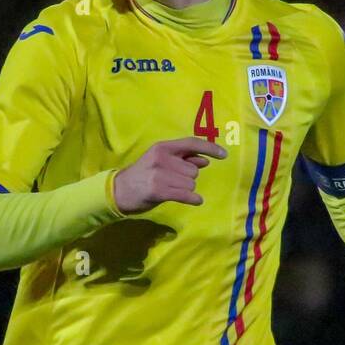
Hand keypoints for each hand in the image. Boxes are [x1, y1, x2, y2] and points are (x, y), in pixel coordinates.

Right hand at [112, 137, 227, 213]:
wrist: (119, 190)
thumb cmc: (143, 175)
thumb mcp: (161, 161)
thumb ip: (183, 159)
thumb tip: (205, 161)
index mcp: (163, 147)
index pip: (191, 143)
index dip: (210, 148)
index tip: (224, 155)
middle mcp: (162, 158)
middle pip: (193, 171)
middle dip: (188, 179)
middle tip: (172, 182)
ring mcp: (160, 174)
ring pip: (191, 184)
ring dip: (186, 190)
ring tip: (170, 190)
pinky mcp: (159, 190)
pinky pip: (186, 195)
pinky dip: (193, 200)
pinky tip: (195, 201)